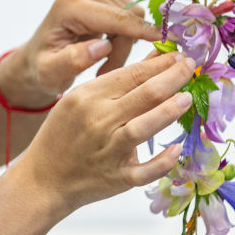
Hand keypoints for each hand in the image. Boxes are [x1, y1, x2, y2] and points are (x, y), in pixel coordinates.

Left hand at [0, 0, 162, 107]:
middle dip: (124, 48)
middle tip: (106, 73)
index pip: (116, 18)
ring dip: (124, 45)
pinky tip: (105, 52)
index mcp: (69, 5)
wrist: (37, 60)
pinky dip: (123, 37)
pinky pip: (129, 16)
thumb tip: (101, 46)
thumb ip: (73, 61)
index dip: (144, 31)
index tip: (170, 43)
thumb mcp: (51, 73)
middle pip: (128, 17)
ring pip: (132, 17)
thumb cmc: (42, 69)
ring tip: (102, 66)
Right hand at [17, 52, 194, 212]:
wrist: (44, 178)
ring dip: (169, 111)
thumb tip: (157, 59)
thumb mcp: (81, 99)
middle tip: (191, 67)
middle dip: (173, 77)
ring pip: (144, 127)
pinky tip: (178, 148)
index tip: (181, 56)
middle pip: (144, 95)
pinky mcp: (117, 178)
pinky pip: (145, 170)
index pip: (132, 73)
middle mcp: (99, 121)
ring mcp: (108, 151)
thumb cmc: (64, 134)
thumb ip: (118, 81)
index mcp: (88, 97)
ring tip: (187, 98)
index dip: (161, 63)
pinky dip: (163, 161)